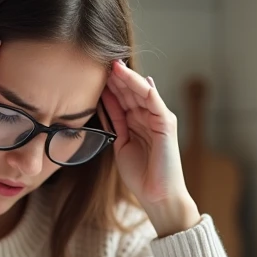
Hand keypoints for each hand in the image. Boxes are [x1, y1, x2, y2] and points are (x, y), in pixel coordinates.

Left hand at [102, 60, 199, 236]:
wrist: (157, 196)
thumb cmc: (140, 175)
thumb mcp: (120, 144)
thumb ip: (115, 122)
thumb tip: (105, 102)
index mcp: (137, 122)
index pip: (122, 98)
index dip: (108, 85)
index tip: (90, 73)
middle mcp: (149, 117)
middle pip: (130, 91)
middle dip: (115, 77)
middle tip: (99, 60)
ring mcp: (159, 118)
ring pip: (139, 91)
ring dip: (125, 77)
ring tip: (110, 64)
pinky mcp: (166, 123)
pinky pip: (152, 99)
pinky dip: (140, 86)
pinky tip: (127, 76)